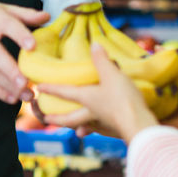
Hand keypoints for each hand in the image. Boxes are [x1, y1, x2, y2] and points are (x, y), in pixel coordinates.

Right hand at [0, 0, 48, 102]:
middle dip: (10, 70)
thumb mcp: (3, 8)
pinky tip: (11, 98)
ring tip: (26, 95)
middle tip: (26, 82)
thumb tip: (47, 17)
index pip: (7, 25)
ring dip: (7, 85)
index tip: (32, 46)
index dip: (20, 35)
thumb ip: (26, 14)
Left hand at [37, 43, 157, 140]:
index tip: (38, 88)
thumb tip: (94, 45)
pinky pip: (103, 130)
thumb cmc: (122, 99)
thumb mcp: (112, 74)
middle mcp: (91, 113)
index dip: (51, 88)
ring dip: (79, 128)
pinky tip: (105, 130)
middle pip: (69, 119)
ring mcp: (103, 124)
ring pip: (86, 126)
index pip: (64, 92)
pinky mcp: (115, 130)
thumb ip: (102, 60)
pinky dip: (100, 130)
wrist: (139, 124)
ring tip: (77, 131)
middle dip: (56, 118)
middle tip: (45, 119)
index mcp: (86, 98)